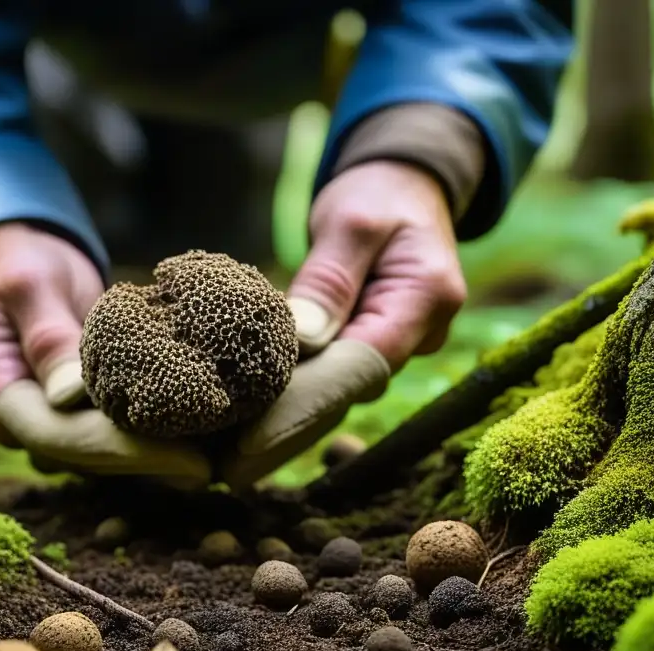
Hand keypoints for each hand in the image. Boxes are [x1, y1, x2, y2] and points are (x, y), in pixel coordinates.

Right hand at [0, 223, 211, 484]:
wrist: (20, 259)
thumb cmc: (21, 264)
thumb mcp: (30, 286)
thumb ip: (48, 336)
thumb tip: (68, 396)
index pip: (56, 437)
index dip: (119, 450)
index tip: (186, 457)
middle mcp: (22, 421)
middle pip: (85, 458)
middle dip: (150, 463)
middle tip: (214, 464)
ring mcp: (51, 424)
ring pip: (106, 457)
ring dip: (159, 457)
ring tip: (219, 454)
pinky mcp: (81, 417)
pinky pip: (119, 437)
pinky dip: (159, 436)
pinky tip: (206, 436)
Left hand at [221, 161, 465, 488]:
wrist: (405, 180)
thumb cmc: (379, 193)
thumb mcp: (352, 221)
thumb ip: (330, 278)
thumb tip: (302, 340)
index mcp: (426, 300)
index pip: (362, 367)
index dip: (307, 406)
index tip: (251, 442)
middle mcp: (420, 334)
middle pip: (349, 391)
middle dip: (290, 429)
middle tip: (226, 466)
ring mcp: (396, 342)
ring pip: (339, 389)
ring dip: (288, 416)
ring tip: (226, 450)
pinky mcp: (369, 342)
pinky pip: (332, 374)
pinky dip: (293, 392)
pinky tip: (248, 416)